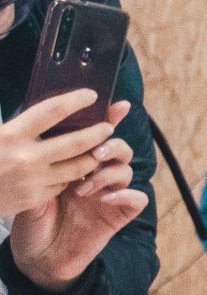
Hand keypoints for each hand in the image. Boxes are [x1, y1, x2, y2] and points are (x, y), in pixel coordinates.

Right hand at [0, 92, 121, 220]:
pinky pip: (62, 184)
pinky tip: (75, 169)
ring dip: (92, 156)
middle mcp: (25, 158)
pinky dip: (71, 176)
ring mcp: (32, 180)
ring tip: (99, 147)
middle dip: (98, 131)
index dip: (76, 100)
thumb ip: (17, 122)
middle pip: (78, 141)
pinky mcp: (35, 199)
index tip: (91, 96)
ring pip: (77, 166)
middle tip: (108, 126)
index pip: (53, 110)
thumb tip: (48, 110)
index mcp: (11, 135)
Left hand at [9, 117, 145, 293]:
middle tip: (96, 153)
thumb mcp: (30, 188)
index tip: (117, 105)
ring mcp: (108, 195)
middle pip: (118, 148)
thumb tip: (50, 138)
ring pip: (127, 170)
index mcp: (75, 166)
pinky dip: (126, 195)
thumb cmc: (30, 223)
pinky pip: (137, 198)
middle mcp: (95, 177)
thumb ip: (46, 166)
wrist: (37, 259)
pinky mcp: (118, 215)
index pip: (96, 137)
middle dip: (111, 145)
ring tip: (86, 186)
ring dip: (110, 173)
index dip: (110, 118)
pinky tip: (107, 199)